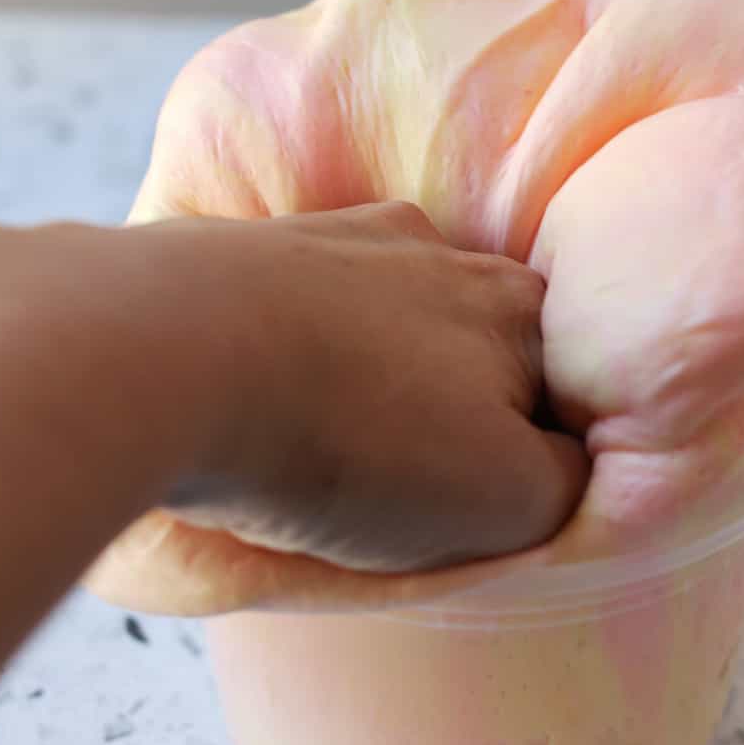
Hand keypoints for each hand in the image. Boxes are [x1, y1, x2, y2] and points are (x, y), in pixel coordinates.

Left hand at [152, 201, 588, 571]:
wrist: (176, 356)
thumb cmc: (354, 442)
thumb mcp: (505, 501)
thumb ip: (567, 484)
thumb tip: (561, 469)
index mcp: (517, 310)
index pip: (554, 393)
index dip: (524, 460)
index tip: (470, 506)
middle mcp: (443, 255)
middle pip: (471, 354)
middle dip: (450, 414)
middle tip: (395, 484)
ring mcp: (347, 238)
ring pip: (388, 327)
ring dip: (372, 381)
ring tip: (321, 443)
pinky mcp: (261, 246)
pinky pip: (307, 311)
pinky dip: (301, 353)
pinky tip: (268, 396)